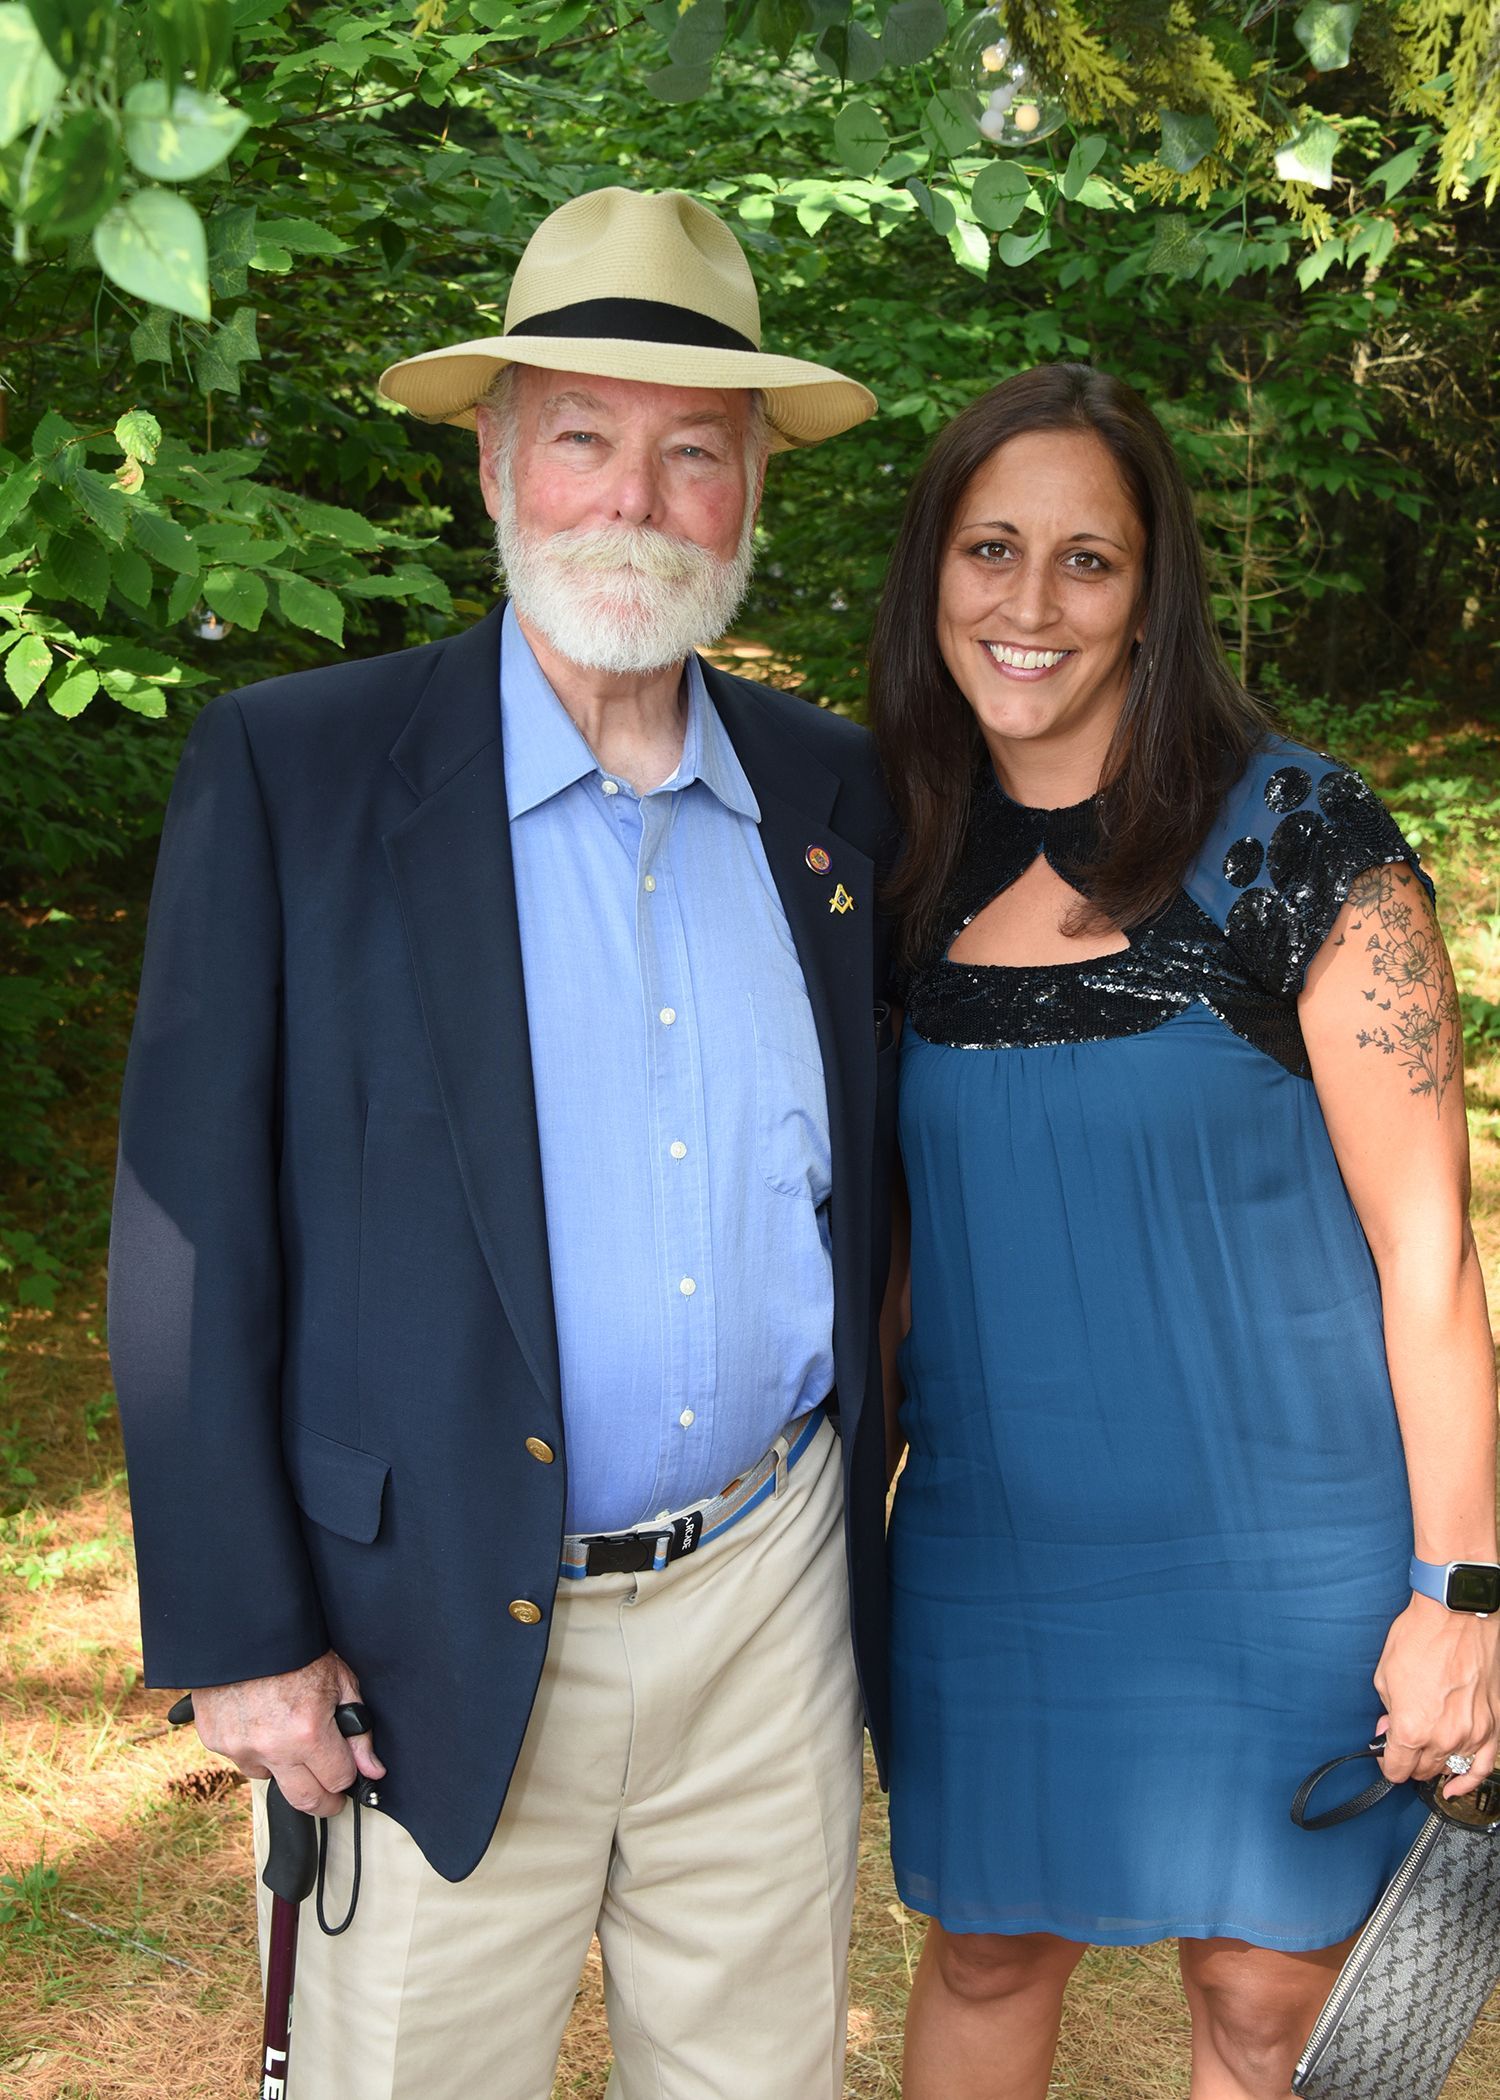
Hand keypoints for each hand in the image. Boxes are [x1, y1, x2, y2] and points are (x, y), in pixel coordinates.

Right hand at [190, 1649, 386, 1815]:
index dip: (347, 1777)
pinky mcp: (216, 1741)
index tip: (347, 1776)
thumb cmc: (297, 1649)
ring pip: (270, 1779)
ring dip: (283, 1768)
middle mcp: (272, 1747)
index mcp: (308, 1732)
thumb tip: (372, 1769)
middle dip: (324, 1802)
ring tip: (289, 1734)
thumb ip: (358, 1731)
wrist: (244, 1626)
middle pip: (304, 1801)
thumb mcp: (340, 1681)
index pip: (337, 1780)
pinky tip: (261, 1721)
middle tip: (330, 1794)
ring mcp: (240, 1747)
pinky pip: (243, 1759)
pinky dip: (255, 1748)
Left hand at [1374, 1597, 1499, 1799]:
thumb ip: (1387, 1711)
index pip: (1396, 1768)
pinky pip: (1483, 1766)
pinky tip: (1457, 1785)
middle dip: (1408, 1759)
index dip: (1386, 1762)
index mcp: (1412, 1728)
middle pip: (1422, 1770)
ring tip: (1425, 1751)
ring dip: (1434, 1763)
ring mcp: (1471, 1734)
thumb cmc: (1420, 1637)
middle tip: (1402, 1740)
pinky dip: (1469, 1780)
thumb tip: (1389, 1728)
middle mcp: (1443, 1738)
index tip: (1385, 1754)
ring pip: (1449, 1768)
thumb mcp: (1385, 1675)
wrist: (1457, 1616)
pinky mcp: (1492, 1726)